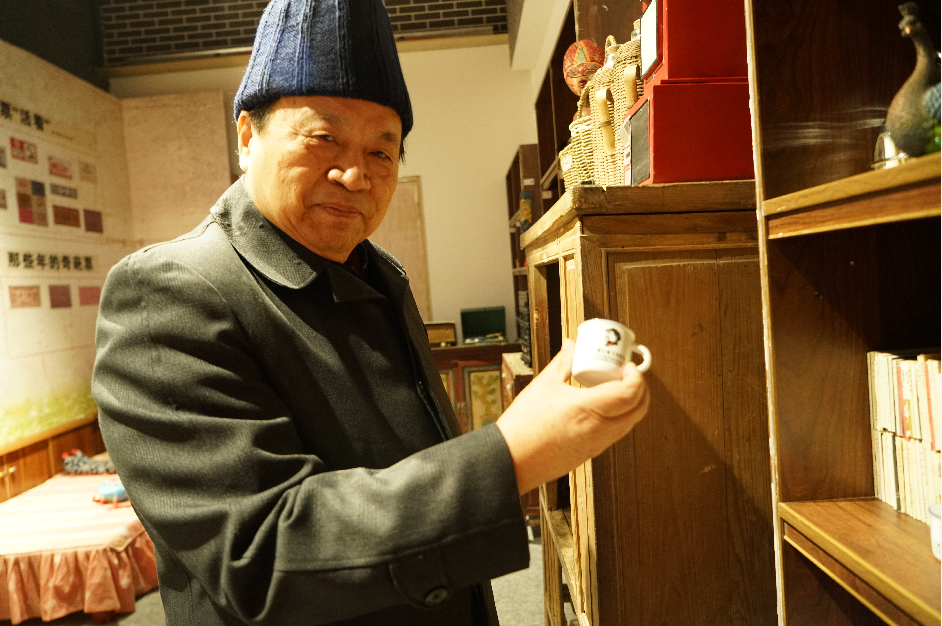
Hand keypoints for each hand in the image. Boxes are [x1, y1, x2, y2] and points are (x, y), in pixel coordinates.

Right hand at [496, 339, 648, 493]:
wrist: (512, 459)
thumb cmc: (524, 425)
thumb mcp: (544, 385)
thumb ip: (563, 362)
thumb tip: (572, 346)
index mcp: (589, 410)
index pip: (630, 393)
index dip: (636, 376)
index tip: (627, 366)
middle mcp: (600, 430)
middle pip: (638, 410)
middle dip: (640, 389)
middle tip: (627, 374)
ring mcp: (598, 444)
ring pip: (629, 423)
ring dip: (630, 403)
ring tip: (613, 387)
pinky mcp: (592, 452)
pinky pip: (616, 432)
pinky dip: (618, 416)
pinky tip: (601, 405)